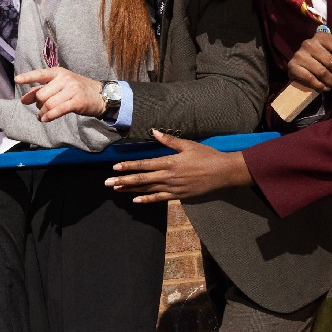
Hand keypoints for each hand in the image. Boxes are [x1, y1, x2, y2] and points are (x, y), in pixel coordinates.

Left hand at [15, 68, 104, 120]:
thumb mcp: (59, 85)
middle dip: (38, 103)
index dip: (28, 77)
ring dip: (42, 113)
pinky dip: (49, 116)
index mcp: (58, 73)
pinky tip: (45, 119)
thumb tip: (24, 100)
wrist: (101, 95)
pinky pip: (58, 110)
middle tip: (42, 108)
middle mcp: (65, 79)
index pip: (40, 74)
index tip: (17, 80)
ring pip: (48, 104)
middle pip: (41, 94)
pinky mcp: (77, 101)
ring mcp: (72, 89)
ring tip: (42, 116)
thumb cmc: (76, 90)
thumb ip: (42, 90)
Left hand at [105, 130, 252, 202]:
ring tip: (116, 190)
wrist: (224, 172)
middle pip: (141, 180)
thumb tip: (154, 132)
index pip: (144, 165)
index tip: (115, 168)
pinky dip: (147, 199)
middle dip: (123, 180)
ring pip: (148, 190)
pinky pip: (160, 198)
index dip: (129, 167)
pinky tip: (136, 200)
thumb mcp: (188, 145)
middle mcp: (169, 176)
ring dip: (130, 190)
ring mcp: (173, 187)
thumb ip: (169, 141)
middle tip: (107, 182)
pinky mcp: (179, 195)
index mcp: (170, 162)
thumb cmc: (206, 156)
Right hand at [286, 30, 331, 92]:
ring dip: (331, 81)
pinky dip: (319, 85)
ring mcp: (299, 55)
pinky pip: (309, 78)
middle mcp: (308, 43)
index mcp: (320, 36)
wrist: (299, 65)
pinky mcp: (292, 66)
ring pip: (322, 72)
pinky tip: (324, 87)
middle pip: (331, 61)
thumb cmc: (320, 58)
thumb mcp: (330, 50)